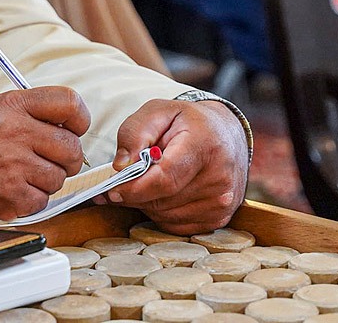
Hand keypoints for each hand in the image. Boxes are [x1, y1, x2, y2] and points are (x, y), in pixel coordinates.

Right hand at [0, 86, 89, 221]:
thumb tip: (72, 121)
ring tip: (23, 174)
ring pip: (60, 177)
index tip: (75, 128)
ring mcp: (15, 165)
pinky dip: (32, 199)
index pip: (68, 102)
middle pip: (72, 147)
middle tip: (52, 160)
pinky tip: (14, 189)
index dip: (80, 118)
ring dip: (47, 180)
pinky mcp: (12, 195)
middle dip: (68, 158)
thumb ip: (32, 110)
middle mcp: (15, 132)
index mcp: (13, 105)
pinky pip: (43, 200)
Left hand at [97, 99, 248, 232]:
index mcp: (205, 145)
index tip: (112, 189)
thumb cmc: (188, 122)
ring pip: (165, 215)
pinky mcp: (219, 219)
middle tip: (118, 184)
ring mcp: (221, 202)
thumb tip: (120, 166)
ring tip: (146, 181)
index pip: (165, 178)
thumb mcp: (158, 111)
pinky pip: (175, 225)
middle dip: (135, 194)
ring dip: (146, 203)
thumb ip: (134, 133)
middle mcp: (219, 178)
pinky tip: (161, 193)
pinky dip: (160, 212)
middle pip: (162, 200)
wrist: (226, 135)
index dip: (134, 187)